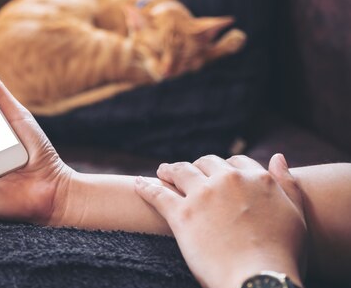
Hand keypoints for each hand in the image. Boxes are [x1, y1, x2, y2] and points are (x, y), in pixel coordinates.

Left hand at [134, 154, 305, 287]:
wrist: (260, 281)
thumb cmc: (282, 255)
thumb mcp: (295, 215)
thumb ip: (287, 184)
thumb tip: (278, 157)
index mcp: (257, 179)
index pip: (236, 162)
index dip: (225, 167)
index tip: (218, 175)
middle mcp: (229, 180)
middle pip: (206, 163)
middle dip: (197, 167)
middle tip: (187, 173)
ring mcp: (203, 195)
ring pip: (180, 171)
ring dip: (170, 170)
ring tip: (163, 173)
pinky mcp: (181, 214)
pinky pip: (157, 193)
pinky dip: (146, 187)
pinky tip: (138, 183)